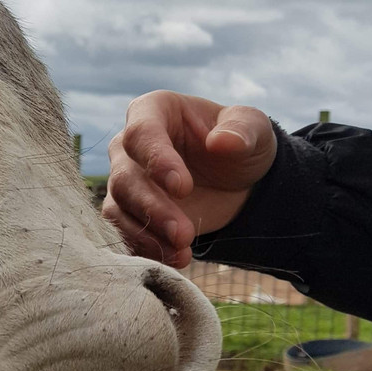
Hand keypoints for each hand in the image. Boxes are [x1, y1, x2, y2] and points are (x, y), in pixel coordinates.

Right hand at [103, 91, 277, 267]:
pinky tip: (174, 258)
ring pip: (117, 209)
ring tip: (183, 251)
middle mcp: (128, 147)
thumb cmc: (240, 144)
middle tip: (184, 233)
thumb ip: (242, 130)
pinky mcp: (126, 213)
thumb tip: (221, 142)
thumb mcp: (254, 129)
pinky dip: (145, 249)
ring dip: (147, 234)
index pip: (141, 134)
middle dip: (153, 209)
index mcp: (153, 111)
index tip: (183, 188)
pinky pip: (122, 232)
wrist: (236, 182)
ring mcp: (123, 182)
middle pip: (124, 179)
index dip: (156, 161)